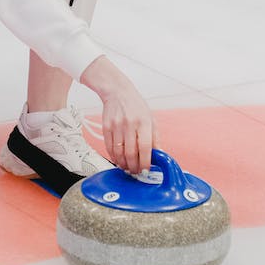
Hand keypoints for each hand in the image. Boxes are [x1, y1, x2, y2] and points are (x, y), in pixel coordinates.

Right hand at [79, 56, 156, 173]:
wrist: (118, 92)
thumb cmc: (136, 106)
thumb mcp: (151, 119)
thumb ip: (155, 138)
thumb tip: (158, 155)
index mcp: (144, 122)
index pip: (145, 147)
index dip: (145, 161)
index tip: (146, 170)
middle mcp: (130, 124)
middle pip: (131, 152)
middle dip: (133, 166)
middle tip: (136, 172)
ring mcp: (116, 126)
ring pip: (118, 152)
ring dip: (123, 164)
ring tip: (127, 168)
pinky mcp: (106, 127)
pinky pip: (109, 147)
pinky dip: (113, 157)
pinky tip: (118, 160)